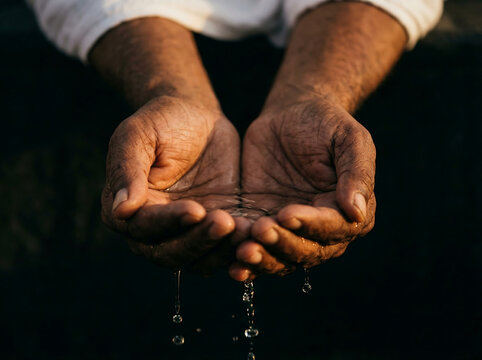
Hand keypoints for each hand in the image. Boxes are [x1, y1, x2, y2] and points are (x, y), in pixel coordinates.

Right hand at [101, 96, 245, 272]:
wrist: (197, 118)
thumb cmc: (162, 120)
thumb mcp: (138, 135)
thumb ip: (127, 171)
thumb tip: (121, 210)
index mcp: (128, 210)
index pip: (144, 228)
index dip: (169, 222)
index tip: (195, 208)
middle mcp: (154, 230)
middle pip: (171, 253)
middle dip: (199, 241)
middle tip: (225, 222)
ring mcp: (186, 233)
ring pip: (200, 259)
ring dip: (222, 250)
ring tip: (245, 229)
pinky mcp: (214, 230)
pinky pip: (225, 248)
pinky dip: (239, 246)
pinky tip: (256, 230)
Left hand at [230, 98, 375, 280]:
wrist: (290, 115)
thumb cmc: (325, 122)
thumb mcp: (348, 138)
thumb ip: (357, 173)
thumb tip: (357, 213)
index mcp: (349, 212)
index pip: (333, 228)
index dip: (311, 225)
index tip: (287, 214)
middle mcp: (323, 230)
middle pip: (306, 251)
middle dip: (283, 244)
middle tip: (259, 230)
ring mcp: (291, 231)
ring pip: (280, 258)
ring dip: (263, 259)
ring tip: (243, 250)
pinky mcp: (263, 224)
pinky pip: (256, 249)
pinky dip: (246, 262)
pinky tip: (232, 264)